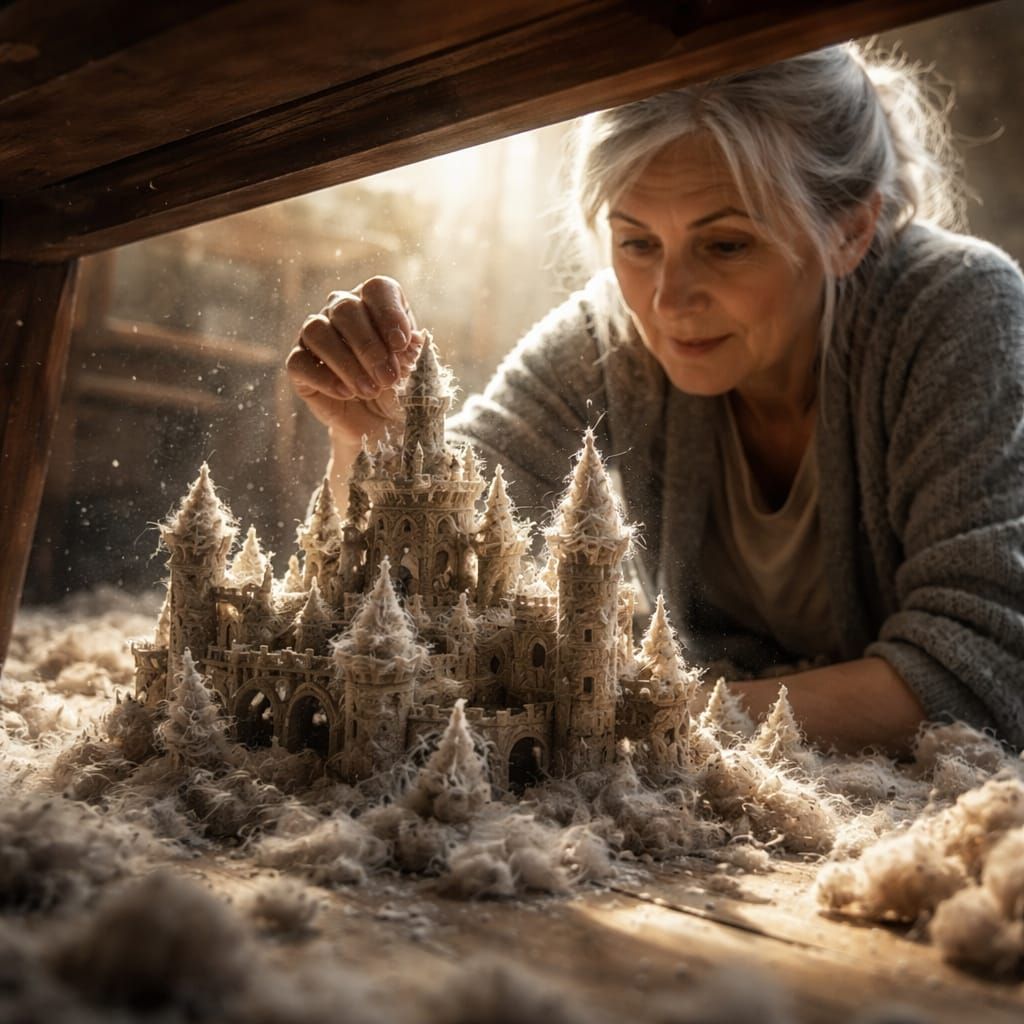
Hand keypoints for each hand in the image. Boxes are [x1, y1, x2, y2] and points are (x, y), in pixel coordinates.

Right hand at [286, 276, 423, 445]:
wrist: (381, 424)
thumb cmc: (401, 390)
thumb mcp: (416, 372)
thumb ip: (414, 353)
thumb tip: (410, 340)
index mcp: (375, 304)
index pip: (377, 289)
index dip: (389, 313)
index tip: (401, 344)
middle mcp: (341, 311)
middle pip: (345, 308)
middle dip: (369, 347)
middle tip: (388, 378)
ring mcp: (316, 335)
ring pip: (317, 331)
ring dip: (347, 363)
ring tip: (370, 390)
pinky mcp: (299, 364)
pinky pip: (300, 362)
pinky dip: (325, 379)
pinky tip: (346, 394)